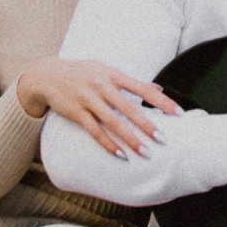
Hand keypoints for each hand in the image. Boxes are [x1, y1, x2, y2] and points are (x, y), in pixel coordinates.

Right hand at [17, 56, 179, 156]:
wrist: (46, 75)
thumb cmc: (81, 73)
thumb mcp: (105, 70)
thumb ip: (130, 81)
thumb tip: (158, 87)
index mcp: (113, 74)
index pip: (143, 88)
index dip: (162, 101)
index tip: (179, 114)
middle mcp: (102, 86)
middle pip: (130, 108)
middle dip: (148, 125)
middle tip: (164, 140)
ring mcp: (88, 99)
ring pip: (114, 122)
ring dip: (131, 139)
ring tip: (145, 153)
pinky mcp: (76, 112)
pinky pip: (95, 131)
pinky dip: (109, 144)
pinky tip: (121, 155)